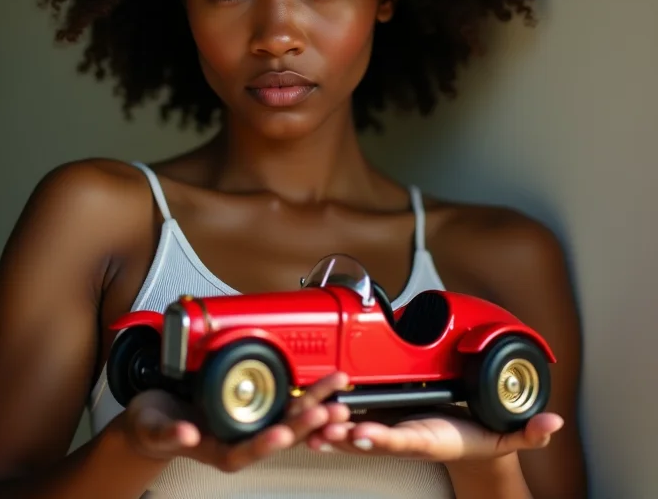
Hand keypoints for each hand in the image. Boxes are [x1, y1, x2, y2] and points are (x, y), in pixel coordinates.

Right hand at [122, 371, 351, 471]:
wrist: (153, 414)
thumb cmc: (153, 424)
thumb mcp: (154, 428)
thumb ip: (168, 432)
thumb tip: (185, 434)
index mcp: (217, 449)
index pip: (245, 452)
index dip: (264, 445)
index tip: (281, 435)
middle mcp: (238, 438)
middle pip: (276, 433)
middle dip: (304, 423)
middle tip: (327, 410)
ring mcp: (248, 422)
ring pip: (286, 416)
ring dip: (312, 405)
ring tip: (337, 394)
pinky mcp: (252, 404)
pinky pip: (282, 401)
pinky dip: (303, 392)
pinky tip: (322, 386)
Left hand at [305, 405, 563, 462]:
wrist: (463, 450)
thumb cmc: (476, 439)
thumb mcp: (505, 438)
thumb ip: (527, 432)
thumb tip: (552, 424)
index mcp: (427, 437)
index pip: (401, 438)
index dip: (381, 437)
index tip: (363, 433)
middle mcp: (401, 437)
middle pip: (365, 436)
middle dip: (340, 430)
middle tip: (318, 419)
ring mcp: (387, 433)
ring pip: (350, 431)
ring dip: (327, 423)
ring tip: (305, 412)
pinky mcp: (379, 423)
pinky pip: (348, 423)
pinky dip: (328, 417)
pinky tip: (310, 408)